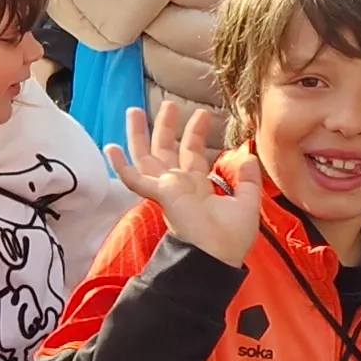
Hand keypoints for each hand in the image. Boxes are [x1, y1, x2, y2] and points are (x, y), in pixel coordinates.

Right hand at [107, 101, 257, 264]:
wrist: (217, 256)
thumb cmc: (231, 238)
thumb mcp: (247, 203)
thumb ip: (248, 180)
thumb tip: (249, 156)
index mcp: (197, 188)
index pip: (192, 155)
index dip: (195, 134)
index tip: (202, 114)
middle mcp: (178, 186)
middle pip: (167, 150)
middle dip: (166, 127)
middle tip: (168, 104)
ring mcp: (166, 189)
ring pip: (147, 157)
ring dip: (140, 134)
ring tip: (135, 110)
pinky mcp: (160, 193)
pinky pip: (134, 178)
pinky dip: (121, 165)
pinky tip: (111, 148)